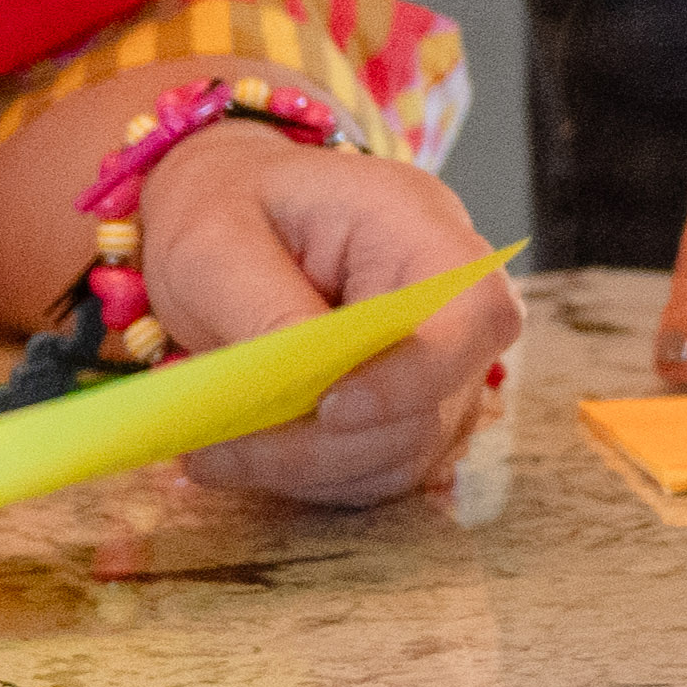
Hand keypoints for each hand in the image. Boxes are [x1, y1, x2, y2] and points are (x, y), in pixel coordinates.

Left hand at [118, 125, 521, 508]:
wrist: (219, 214)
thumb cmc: (222, 208)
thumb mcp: (215, 244)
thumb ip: (265, 312)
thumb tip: (300, 386)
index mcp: (417, 226)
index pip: (474, 312)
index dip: (420, 375)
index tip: (329, 408)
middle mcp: (447, 297)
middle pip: (439, 401)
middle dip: (328, 442)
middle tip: (216, 449)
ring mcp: (435, 359)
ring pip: (408, 450)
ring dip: (308, 468)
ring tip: (212, 451)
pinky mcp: (406, 408)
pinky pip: (378, 468)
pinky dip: (311, 477)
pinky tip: (247, 453)